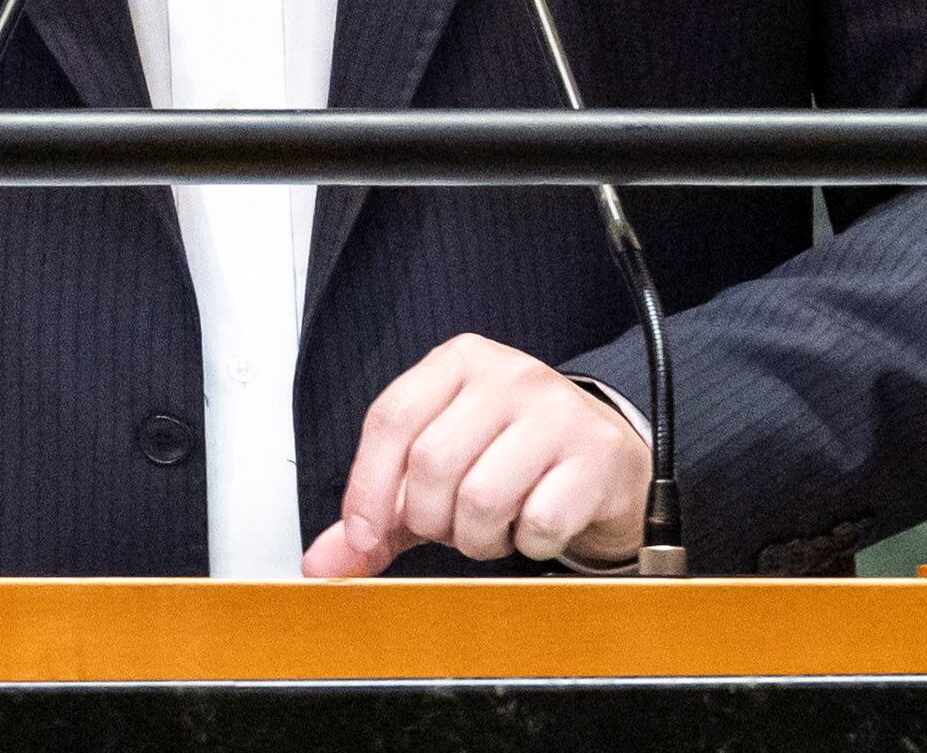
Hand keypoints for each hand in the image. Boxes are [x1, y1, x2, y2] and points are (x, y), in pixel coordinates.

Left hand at [302, 334, 650, 577]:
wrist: (604, 463)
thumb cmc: (511, 461)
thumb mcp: (440, 474)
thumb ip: (380, 515)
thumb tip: (321, 563)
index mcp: (458, 362)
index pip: (391, 418)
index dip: (367, 487)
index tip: (364, 536)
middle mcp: (509, 374)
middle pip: (431, 463)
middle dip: (431, 519)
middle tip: (451, 526)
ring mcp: (557, 411)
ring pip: (482, 498)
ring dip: (478, 539)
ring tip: (495, 527)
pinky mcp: (596, 455)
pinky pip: (539, 522)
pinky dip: (528, 544)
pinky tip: (535, 526)